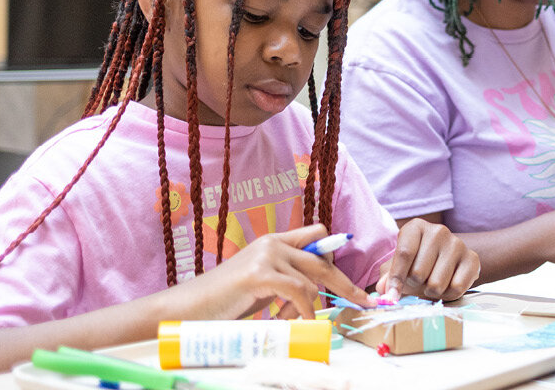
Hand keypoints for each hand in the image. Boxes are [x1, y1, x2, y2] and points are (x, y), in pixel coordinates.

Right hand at [168, 223, 372, 320]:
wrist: (189, 308)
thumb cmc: (225, 301)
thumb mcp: (262, 284)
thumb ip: (287, 279)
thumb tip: (316, 291)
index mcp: (274, 241)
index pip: (318, 234)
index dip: (335, 254)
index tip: (351, 277)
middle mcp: (273, 243)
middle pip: (324, 258)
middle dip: (346, 283)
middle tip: (364, 301)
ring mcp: (266, 255)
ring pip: (312, 280)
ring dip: (308, 306)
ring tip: (286, 318)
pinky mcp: (260, 273)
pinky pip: (299, 292)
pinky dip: (302, 310)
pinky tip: (292, 320)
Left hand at [377, 219, 479, 301]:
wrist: (447, 260)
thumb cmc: (417, 262)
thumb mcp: (398, 265)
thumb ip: (388, 277)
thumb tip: (384, 290)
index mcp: (416, 227)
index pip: (404, 253)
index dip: (396, 278)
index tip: (392, 295)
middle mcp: (438, 231)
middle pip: (418, 273)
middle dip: (415, 285)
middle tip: (419, 281)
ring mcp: (457, 243)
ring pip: (436, 284)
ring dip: (431, 292)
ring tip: (432, 282)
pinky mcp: (473, 259)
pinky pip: (456, 289)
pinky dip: (448, 295)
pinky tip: (447, 284)